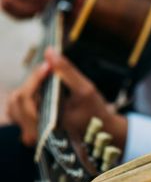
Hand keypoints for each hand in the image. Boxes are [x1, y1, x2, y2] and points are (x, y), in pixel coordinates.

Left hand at [6, 48, 126, 147]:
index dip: (35, 77)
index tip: (48, 65)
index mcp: (47, 124)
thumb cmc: (95, 111)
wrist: (102, 130)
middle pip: (20, 98)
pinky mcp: (34, 124)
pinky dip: (29, 94)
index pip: (26, 98)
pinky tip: (42, 89)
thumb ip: (67, 71)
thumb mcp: (85, 89)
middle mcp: (36, 129)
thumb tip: (49, 51)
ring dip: (29, 87)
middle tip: (48, 70)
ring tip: (46, 80)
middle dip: (33, 81)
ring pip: (17, 102)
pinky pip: (21, 107)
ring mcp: (34, 127)